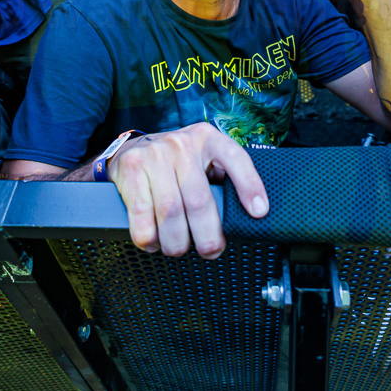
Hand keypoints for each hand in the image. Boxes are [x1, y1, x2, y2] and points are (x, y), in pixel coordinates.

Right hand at [107, 122, 267, 257]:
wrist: (132, 148)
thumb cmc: (176, 163)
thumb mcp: (203, 158)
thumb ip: (221, 178)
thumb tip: (246, 217)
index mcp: (208, 139)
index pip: (236, 158)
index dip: (249, 185)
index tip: (259, 212)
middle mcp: (183, 145)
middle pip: (199, 201)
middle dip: (207, 236)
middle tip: (210, 250)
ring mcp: (155, 156)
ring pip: (170, 212)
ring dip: (176, 241)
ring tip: (178, 248)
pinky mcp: (132, 169)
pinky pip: (142, 214)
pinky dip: (149, 237)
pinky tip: (154, 241)